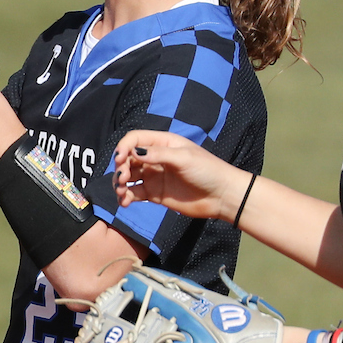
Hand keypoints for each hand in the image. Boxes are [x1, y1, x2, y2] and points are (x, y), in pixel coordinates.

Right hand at [115, 131, 245, 219]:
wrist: (222, 196)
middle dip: (121, 167)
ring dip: (120, 183)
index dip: (124, 147)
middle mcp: (155, 158)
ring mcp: (154, 177)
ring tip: (122, 193)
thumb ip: (158, 155)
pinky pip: (134, 194)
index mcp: (163, 143)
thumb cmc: (207, 171)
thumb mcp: (184, 158)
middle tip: (123, 178)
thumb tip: (133, 152)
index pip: (135, 139)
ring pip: (128, 177)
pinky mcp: (155, 194)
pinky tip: (125, 203)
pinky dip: (126, 197)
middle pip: (128, 158)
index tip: (120, 159)